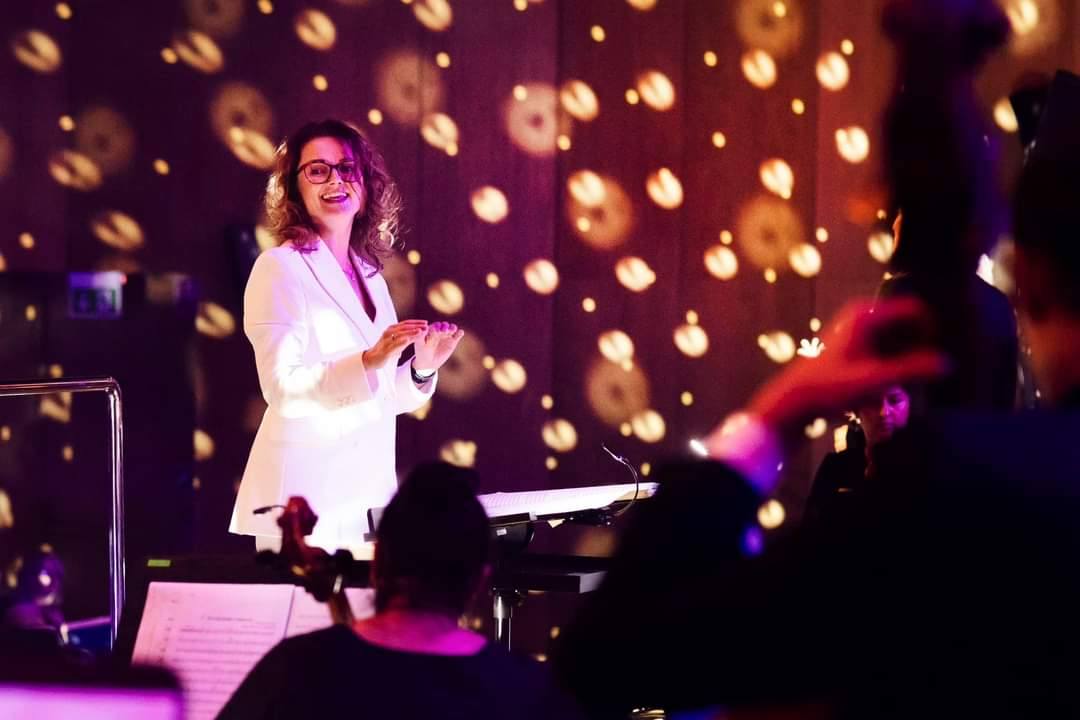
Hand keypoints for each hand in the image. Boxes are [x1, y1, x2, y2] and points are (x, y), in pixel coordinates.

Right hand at [362, 320, 426, 369]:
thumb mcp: (397, 342)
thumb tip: (417, 334)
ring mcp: (386, 341)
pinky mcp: (385, 350)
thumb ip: (405, 337)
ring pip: (400, 334)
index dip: (416, 322)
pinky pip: (394, 345)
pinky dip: (402, 341)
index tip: (425, 322)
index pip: (405, 323)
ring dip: (411, 332)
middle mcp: (388, 333)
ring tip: (421, 331)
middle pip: (404, 327)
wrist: (371, 359)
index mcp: (391, 330)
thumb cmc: (384, 349)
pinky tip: (409, 340)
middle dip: (416, 326)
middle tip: (426, 325)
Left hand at [412, 321, 463, 372]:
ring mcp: (447, 335)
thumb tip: (425, 328)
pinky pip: (458, 334)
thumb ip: (420, 336)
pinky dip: (460, 333)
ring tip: (452, 330)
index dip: (437, 327)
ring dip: (453, 328)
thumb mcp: (419, 344)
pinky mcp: (453, 341)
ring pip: (452, 328)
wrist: (429, 361)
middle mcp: (440, 330)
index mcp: (431, 329)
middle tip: (444, 331)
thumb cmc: (422, 352)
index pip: (435, 325)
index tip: (437, 330)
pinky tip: (460, 333)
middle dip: (445, 327)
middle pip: (445, 325)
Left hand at [740, 298, 947, 435]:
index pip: (915, 309)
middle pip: (907, 325)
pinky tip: (890, 389)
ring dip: (906, 361)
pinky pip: (885, 352)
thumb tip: (947, 364)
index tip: (937, 356)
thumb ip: (912, 370)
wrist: (794, 400)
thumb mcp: (874, 379)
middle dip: (919, 349)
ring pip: (897, 340)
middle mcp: (863, 315)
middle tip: (925, 375)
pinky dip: (893, 367)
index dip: (930, 330)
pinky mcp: (854, 347)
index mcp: (867, 313)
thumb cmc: (830, 386)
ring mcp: (857, 331)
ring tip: (907, 385)